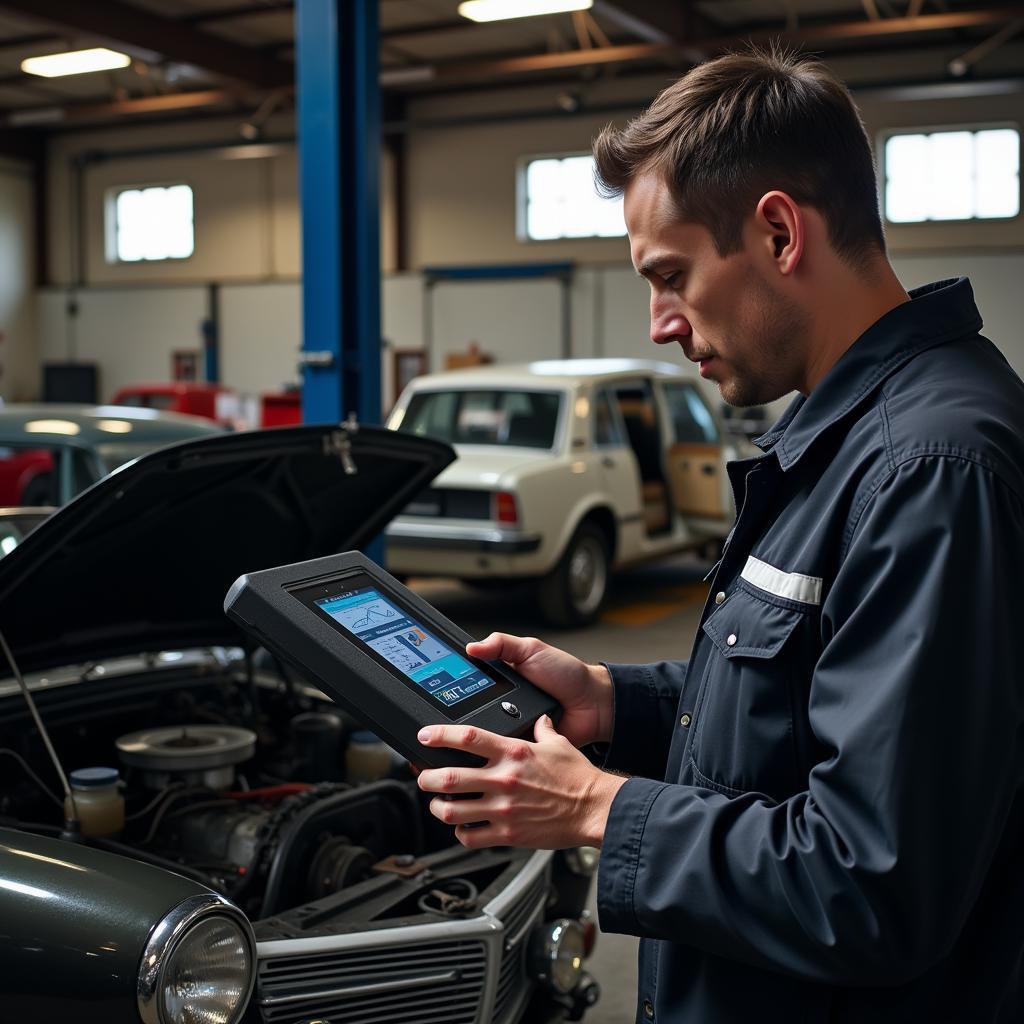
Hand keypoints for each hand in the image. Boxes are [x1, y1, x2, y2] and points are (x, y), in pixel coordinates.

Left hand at [416, 715, 626, 848]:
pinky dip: (460, 832)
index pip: (467, 738)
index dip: (440, 735)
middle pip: (449, 778)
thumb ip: (542, 729)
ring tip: (438, 804)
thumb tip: (537, 718)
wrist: (595, 809)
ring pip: (452, 811)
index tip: (425, 736)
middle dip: (427, 778)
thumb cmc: (579, 778)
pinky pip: (470, 837)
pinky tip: (463, 827)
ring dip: (438, 808)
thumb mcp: (558, 743)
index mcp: (513, 752)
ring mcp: (503, 809)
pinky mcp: (508, 835)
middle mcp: (503, 779)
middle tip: (424, 777)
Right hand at [466, 633, 612, 747]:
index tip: (440, 690)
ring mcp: (511, 725)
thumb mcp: (532, 650)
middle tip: (462, 710)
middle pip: (471, 711)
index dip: (455, 687)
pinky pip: (505, 748)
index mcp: (500, 680)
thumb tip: (471, 647)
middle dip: (465, 713)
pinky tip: (501, 740)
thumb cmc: (566, 674)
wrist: (593, 703)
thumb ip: (502, 644)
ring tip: (483, 724)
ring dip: (484, 730)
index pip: (469, 684)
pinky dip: (503, 745)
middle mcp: (501, 704)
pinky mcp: (522, 745)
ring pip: (485, 732)